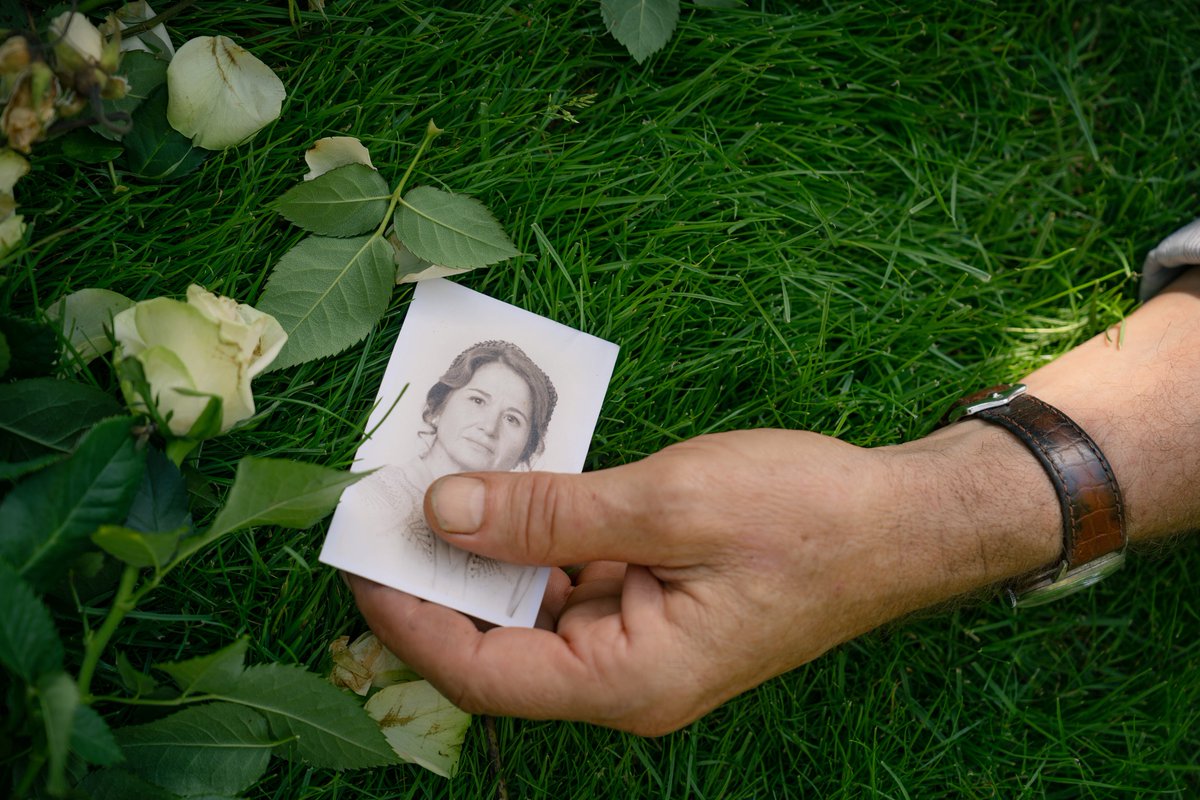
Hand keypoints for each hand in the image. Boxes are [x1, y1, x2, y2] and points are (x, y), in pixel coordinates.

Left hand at [350, 427, 1054, 734]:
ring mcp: (640, 640)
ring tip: (440, 476)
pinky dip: (541, 533)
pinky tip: (514, 480)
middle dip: (441, 576)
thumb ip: (549, 515)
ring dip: (490, 547)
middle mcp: (625, 675)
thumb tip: (445, 513)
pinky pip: (575, 576)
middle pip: (499, 643)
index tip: (359, 558)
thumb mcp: (668, 502)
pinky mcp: (653, 602)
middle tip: (387, 502)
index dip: (410, 619)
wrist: (901, 520)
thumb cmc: (805, 515)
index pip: (483, 673)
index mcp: (629, 678)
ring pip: (532, 606)